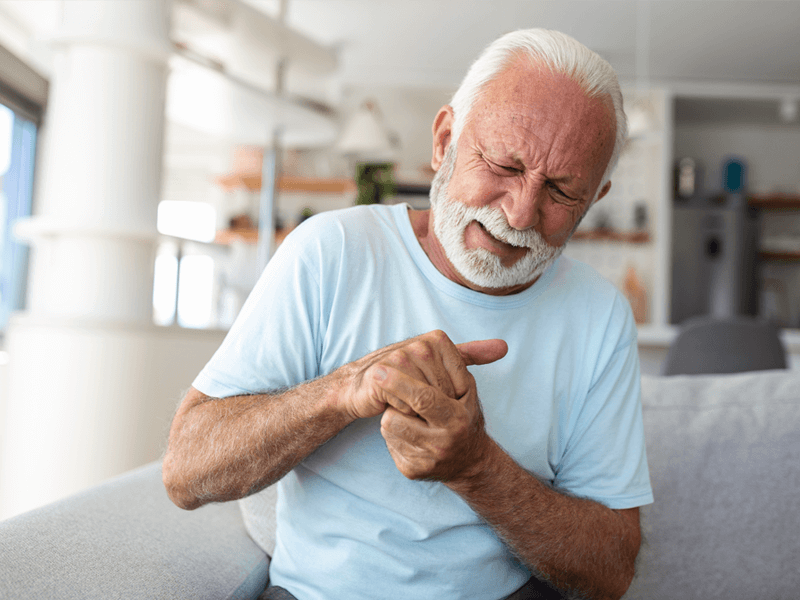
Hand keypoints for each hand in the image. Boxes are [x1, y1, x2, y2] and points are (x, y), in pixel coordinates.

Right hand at [335, 330, 505, 421]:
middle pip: (444, 392)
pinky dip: (401, 412)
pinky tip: (390, 405)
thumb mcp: (443, 368)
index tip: (438, 397)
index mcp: (437, 340)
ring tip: (406, 405)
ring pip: (425, 399)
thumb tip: (504, 347)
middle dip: (435, 407)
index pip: (461, 380)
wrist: (363, 389)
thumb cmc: (404, 380)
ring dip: (418, 412)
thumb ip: (471, 355)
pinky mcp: (380, 375)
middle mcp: (419, 344)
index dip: (452, 397)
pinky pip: (404, 404)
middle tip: (420, 406)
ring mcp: (399, 357)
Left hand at [373, 331, 506, 481]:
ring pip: (390, 426)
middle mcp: (442, 443)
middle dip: (387, 393)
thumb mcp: (469, 390)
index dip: (399, 382)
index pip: (423, 398)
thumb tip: (501, 344)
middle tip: (375, 373)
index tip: (379, 368)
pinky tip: (406, 429)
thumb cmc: (465, 415)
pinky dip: (393, 432)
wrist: (469, 462)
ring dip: (392, 413)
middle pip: (401, 416)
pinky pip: (389, 442)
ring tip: (406, 410)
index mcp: (457, 420)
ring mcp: (426, 460)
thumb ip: (467, 364)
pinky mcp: (411, 471)